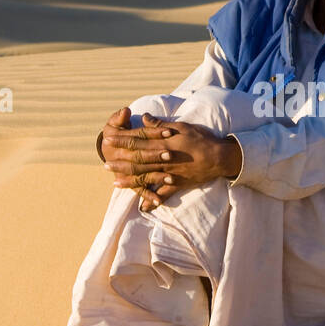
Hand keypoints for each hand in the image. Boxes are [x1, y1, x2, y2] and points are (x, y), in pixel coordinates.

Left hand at [101, 112, 241, 208]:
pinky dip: (153, 200)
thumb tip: (144, 117)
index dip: (121, 140)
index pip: (136, 141)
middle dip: (120, 162)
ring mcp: (170, 174)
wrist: (219, 157)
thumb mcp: (181, 126)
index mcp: (162, 144)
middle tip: (105, 164)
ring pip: (146, 178)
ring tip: (115, 183)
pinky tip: (143, 208)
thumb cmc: (201, 139)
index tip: (108, 139)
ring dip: (130, 181)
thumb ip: (160, 125)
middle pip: (137, 161)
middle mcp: (162, 160)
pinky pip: (163, 194)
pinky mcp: (178, 184)